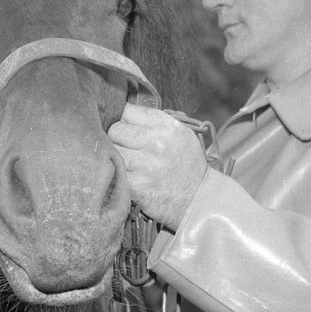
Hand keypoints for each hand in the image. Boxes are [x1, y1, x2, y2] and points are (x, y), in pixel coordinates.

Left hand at [108, 104, 208, 230]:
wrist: (198, 200)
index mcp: (168, 126)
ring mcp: (146, 164)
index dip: (123, 120)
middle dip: (118, 139)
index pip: (128, 111)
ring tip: (130, 166)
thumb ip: (156, 123)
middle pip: (115, 130)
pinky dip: (117, 175)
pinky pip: (114, 171)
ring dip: (116, 158)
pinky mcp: (136, 185)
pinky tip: (129, 178)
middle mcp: (157, 142)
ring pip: (112, 151)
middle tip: (129, 150)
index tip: (126, 129)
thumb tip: (124, 113)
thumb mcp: (182, 136)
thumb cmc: (187, 167)